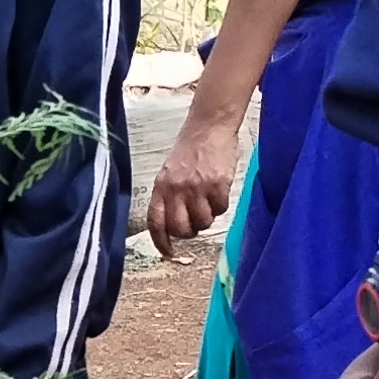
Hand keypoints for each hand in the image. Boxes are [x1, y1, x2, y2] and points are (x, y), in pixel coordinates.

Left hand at [144, 107, 245, 254]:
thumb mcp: (170, 172)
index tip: (168, 252)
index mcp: (161, 186)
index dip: (161, 241)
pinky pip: (221, 209)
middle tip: (196, 222)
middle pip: (181, 228)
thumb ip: (169, 196)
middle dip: (190, 231)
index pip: (156, 222)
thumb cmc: (190, 150)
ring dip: (208, 217)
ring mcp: (197, 187)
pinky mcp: (218, 184)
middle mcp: (176, 189)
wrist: (209, 127)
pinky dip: (221, 205)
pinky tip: (219, 191)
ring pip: (203, 222)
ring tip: (208, 200)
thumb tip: (172, 226)